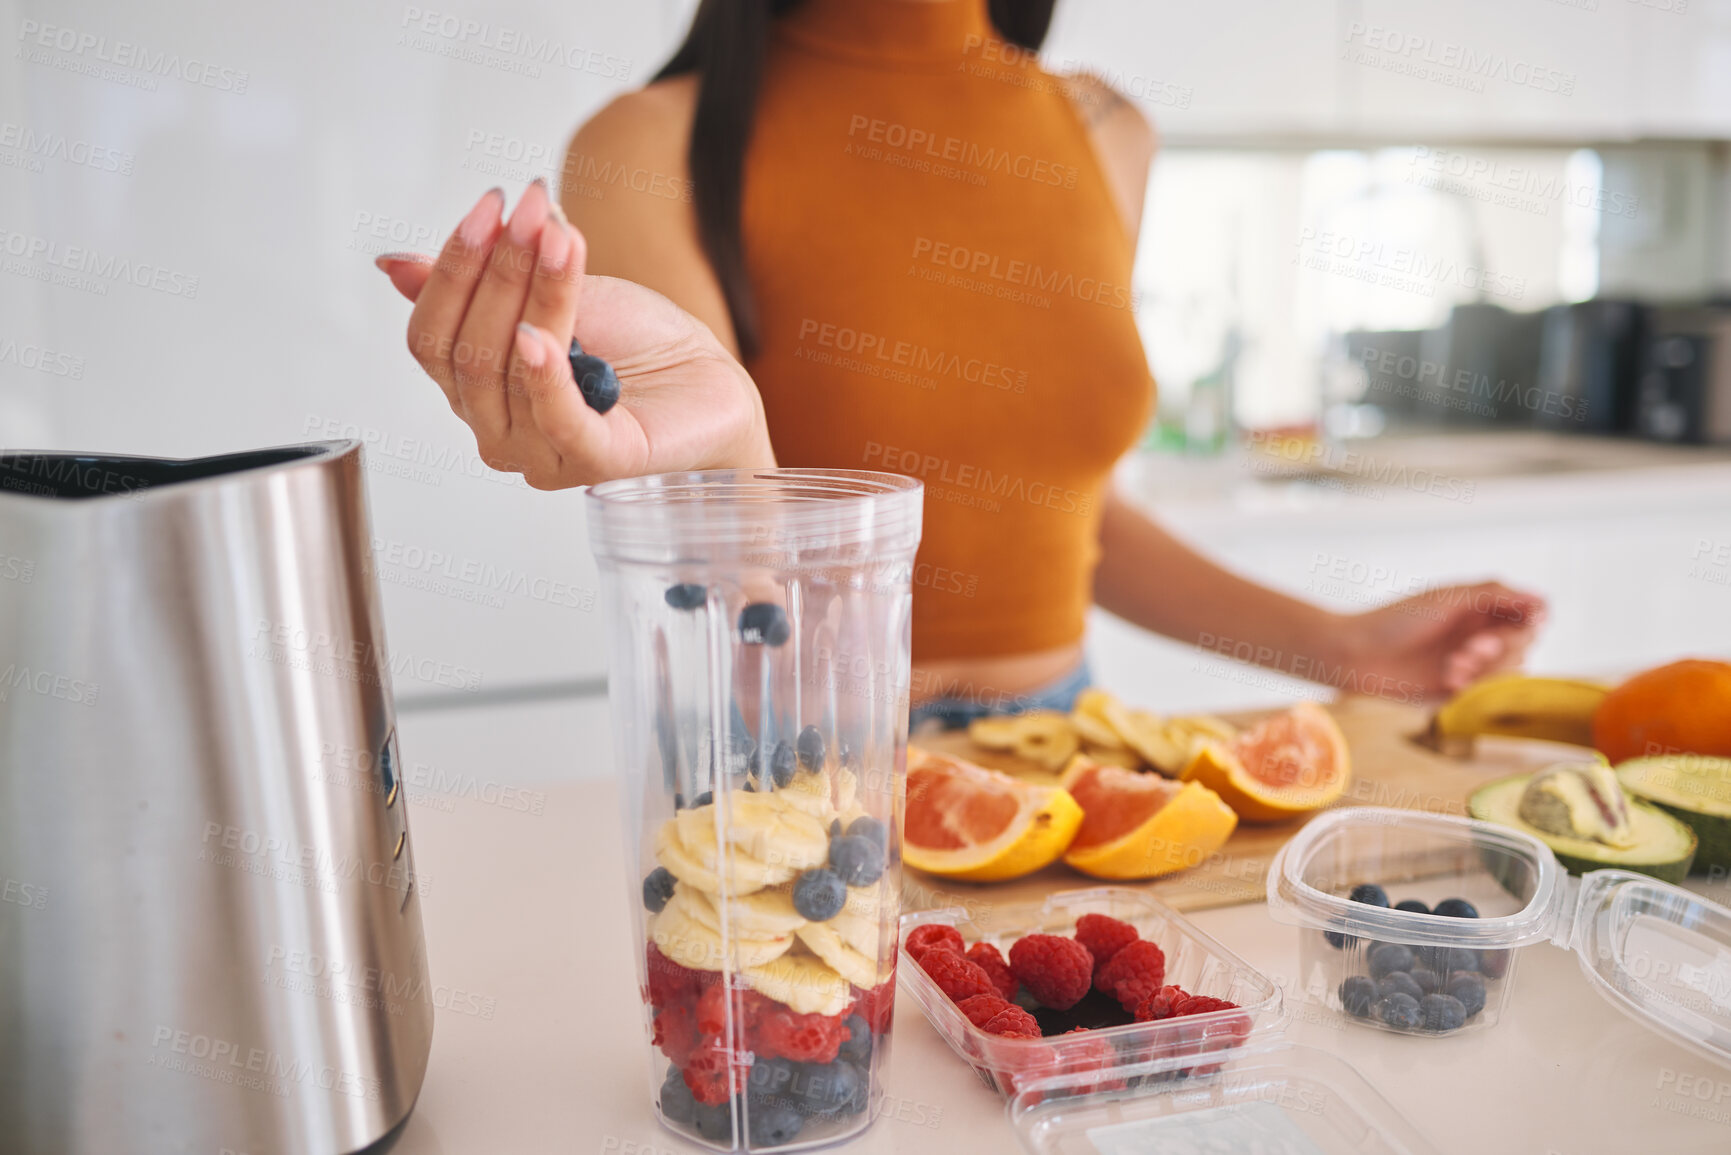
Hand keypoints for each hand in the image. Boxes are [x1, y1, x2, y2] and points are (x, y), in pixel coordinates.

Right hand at [376, 182, 775, 488]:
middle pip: (469, 352)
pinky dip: (543, 376)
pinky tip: (540, 335)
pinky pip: (556, 421)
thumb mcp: (551, 295)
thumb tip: (393, 264)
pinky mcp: (598, 463)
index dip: (452, 269)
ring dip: (536, 294)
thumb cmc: (633, 344)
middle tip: (530, 209)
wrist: (708, 380)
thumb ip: (478, 286)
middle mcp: (498, 431)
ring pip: (512, 372)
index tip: (491, 205)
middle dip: (498, 270)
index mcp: (476, 391)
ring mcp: (543, 455)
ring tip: (562, 238)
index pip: (431, 336)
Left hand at [1332, 581, 1547, 699]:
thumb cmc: (1394, 621)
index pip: (1529, 615)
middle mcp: (1479, 634)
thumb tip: (1541, 597)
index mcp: (1478, 607)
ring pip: (1509, 671)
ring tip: (1452, 668)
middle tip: (1470, 650)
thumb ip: (1493, 594)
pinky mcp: (1458, 689)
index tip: (1520, 626)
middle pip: (1523, 645)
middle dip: (1501, 649)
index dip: (1529, 623)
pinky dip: (1474, 687)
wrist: (1355, 656)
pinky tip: (1447, 681)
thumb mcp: (1446, 599)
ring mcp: (1470, 663)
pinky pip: (1488, 692)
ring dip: (1486, 670)